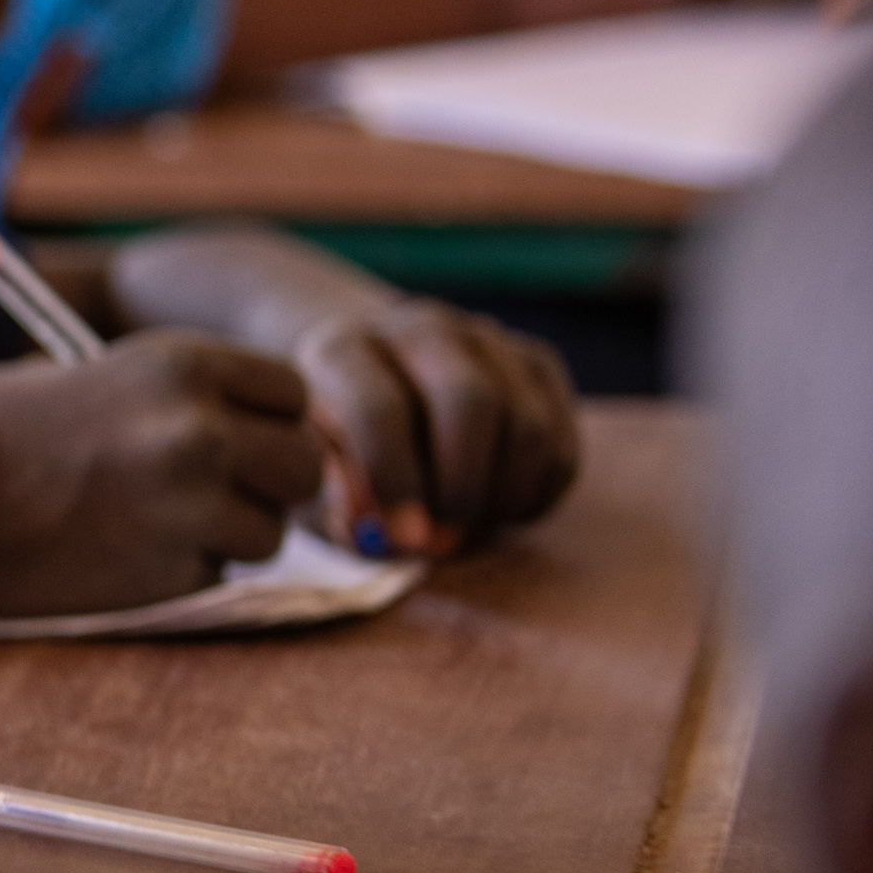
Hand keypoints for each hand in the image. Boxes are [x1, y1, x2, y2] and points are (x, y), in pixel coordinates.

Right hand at [0, 333, 329, 617]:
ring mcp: (191, 509)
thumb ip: (173, 398)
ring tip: (146, 522)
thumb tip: (244, 429)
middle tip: (213, 491)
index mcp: (181, 365)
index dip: (268, 417)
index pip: (291, 391)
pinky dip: (180, 571)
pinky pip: (214, 574)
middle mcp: (202, 432)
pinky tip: (114, 552)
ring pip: (268, 531)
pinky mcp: (170, 576)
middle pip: (303, 463)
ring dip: (227, 534)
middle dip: (269, 482)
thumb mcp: (91, 376)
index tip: (236, 434)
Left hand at [290, 300, 580, 554]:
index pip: (379, 407)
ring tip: (463, 531)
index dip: (396, 482)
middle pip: (471, 401)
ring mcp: (487, 340)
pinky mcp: (538, 365)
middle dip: (463, 487)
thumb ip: (332, 500)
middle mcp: (421, 328)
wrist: (374, 389)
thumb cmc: (336, 447)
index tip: (405, 542)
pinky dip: (533, 496)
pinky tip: (493, 510)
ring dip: (502, 498)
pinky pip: (560, 447)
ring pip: (527, 427)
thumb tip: (374, 530)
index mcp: (347, 348)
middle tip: (445, 544)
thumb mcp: (312, 474)